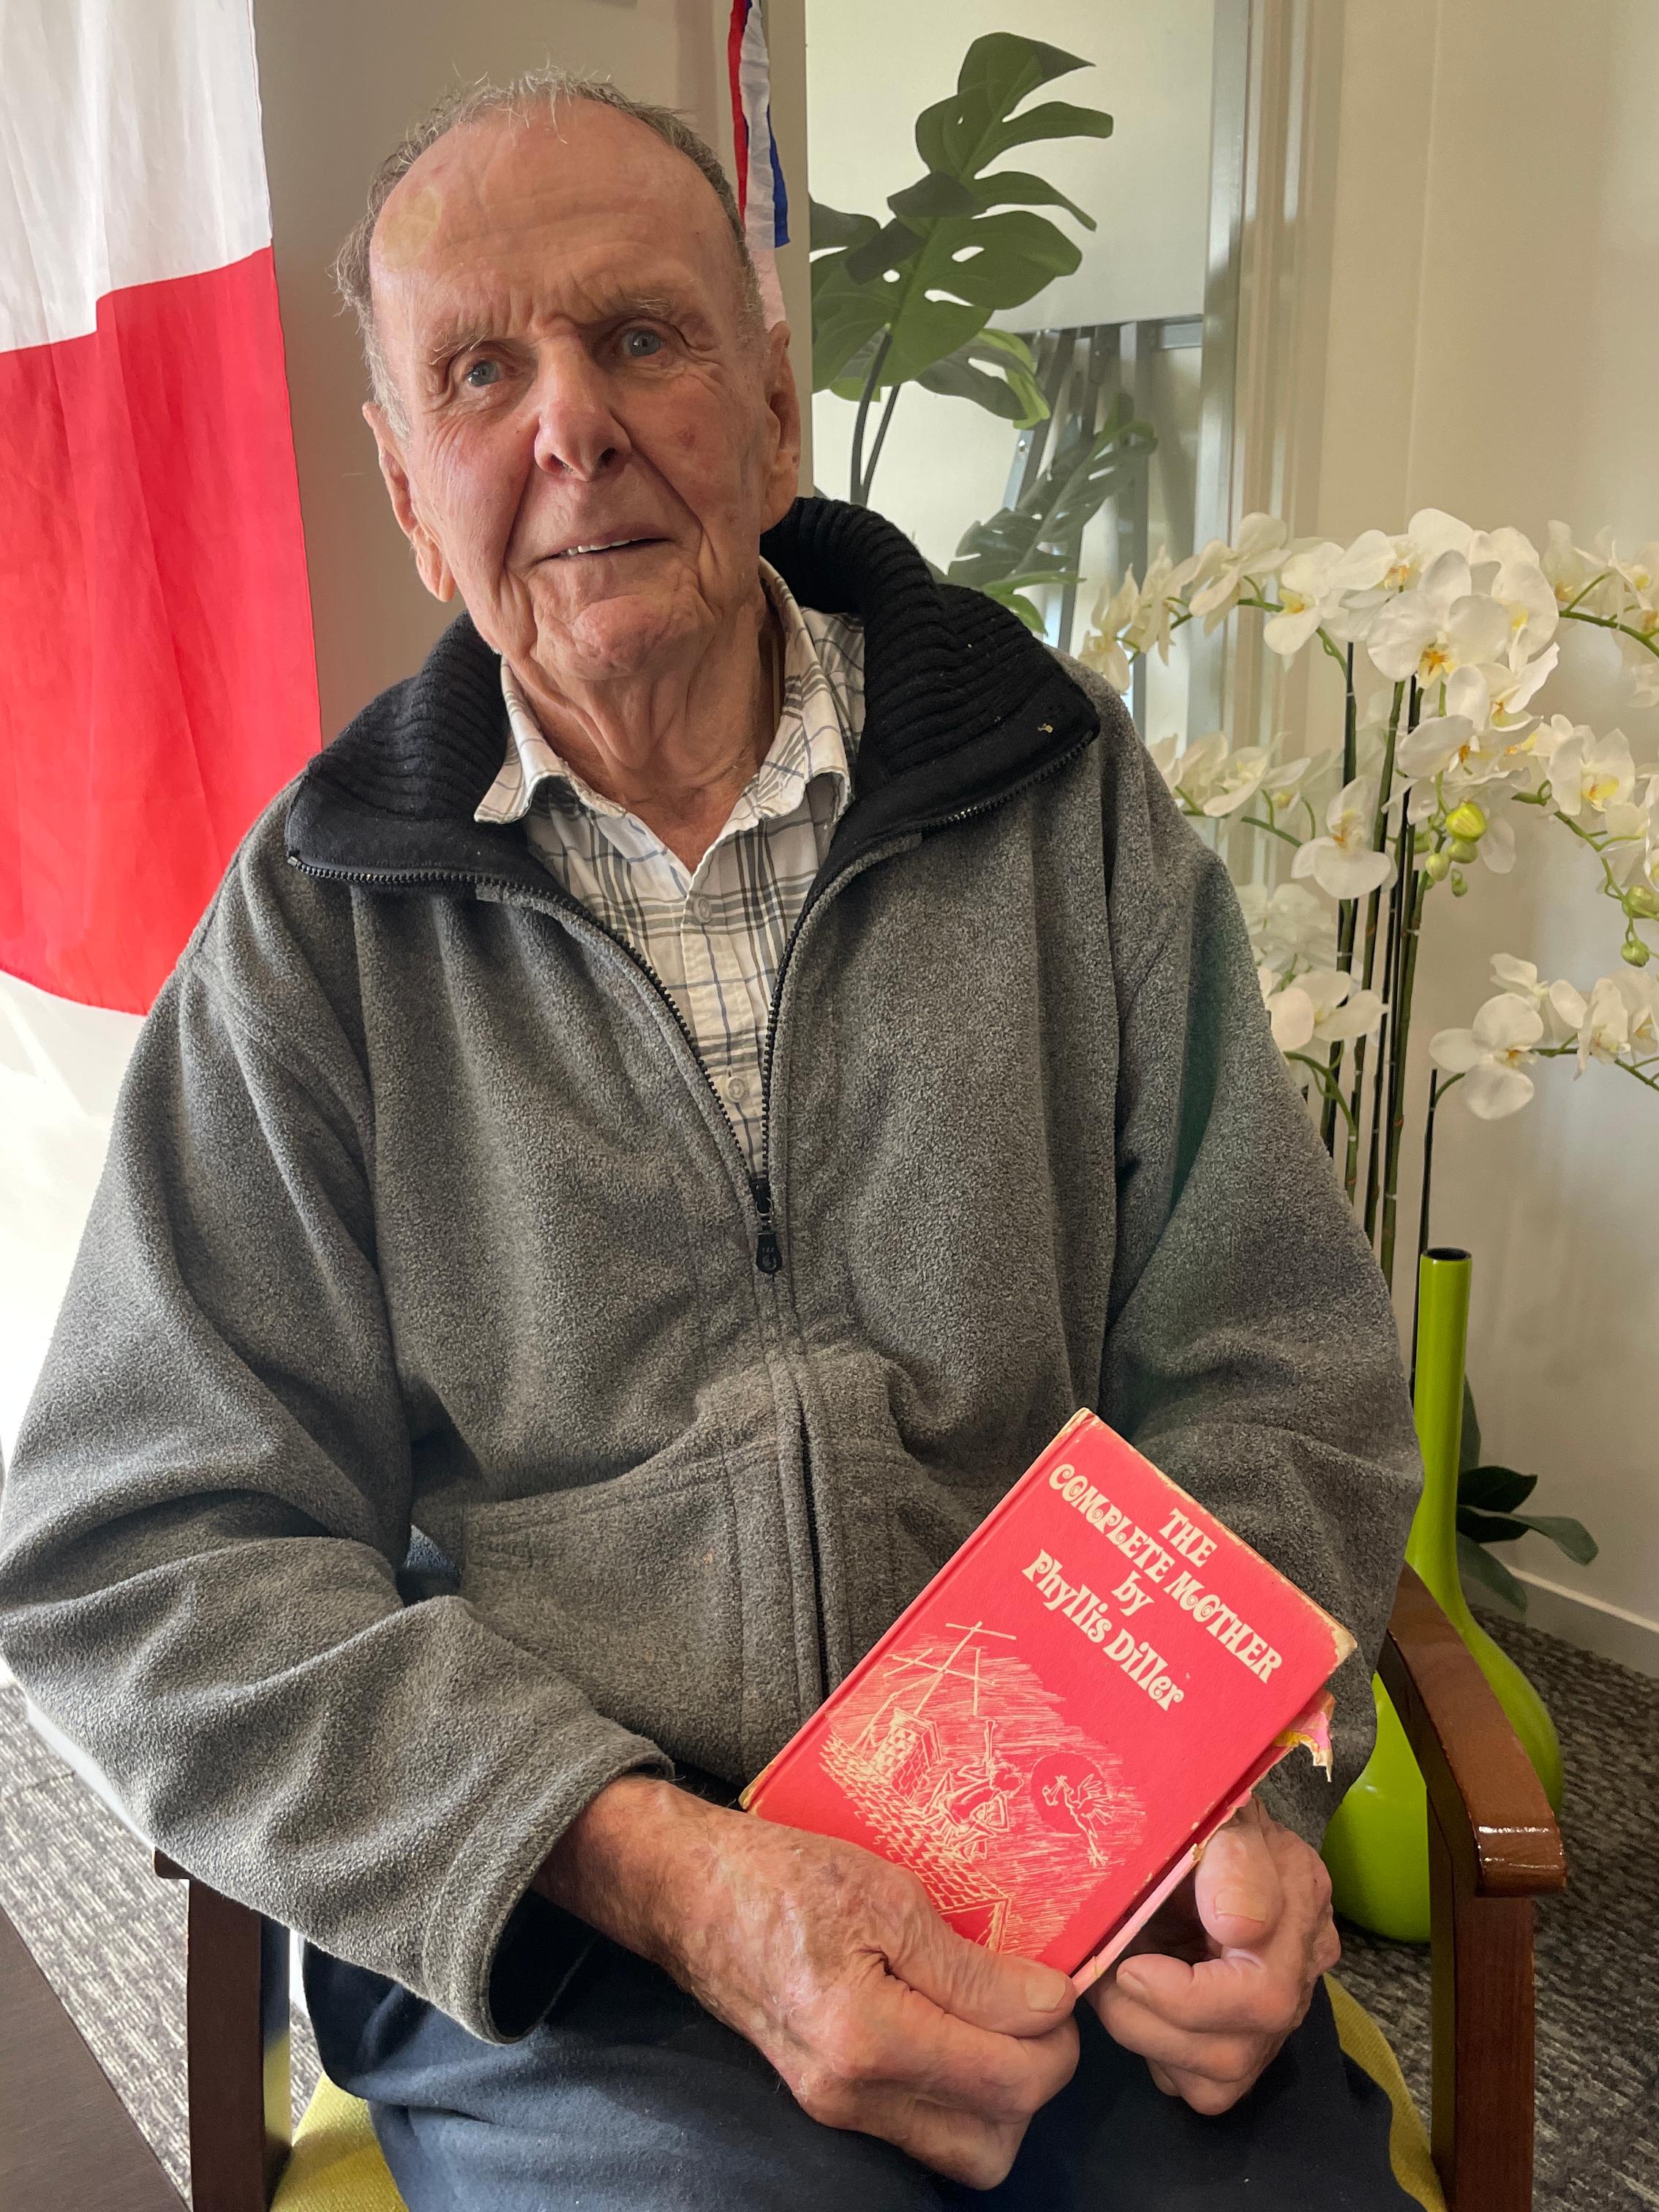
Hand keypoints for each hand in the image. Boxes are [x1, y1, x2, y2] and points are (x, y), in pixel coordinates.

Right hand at [536, 1775, 1078, 2184]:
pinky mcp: (829, 2100)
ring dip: (999, 2097)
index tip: (1059, 1983)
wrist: (688, 1893)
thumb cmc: (782, 1876)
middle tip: (1033, 2007)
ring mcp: (836, 2108)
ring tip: (998, 2018)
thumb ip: (970, 1967)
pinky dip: (957, 2093)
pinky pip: (921, 2128)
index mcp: (868, 2040)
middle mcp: (852, 2096)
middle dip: (1035, 2081)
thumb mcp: (886, 1896)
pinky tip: (955, 2026)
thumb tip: (1050, 2006)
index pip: (1008, 2081)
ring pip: (960, 2149)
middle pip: (993, 2143)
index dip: (1057, 2036)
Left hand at [1088, 1795, 1339, 2114]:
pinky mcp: (1247, 2043)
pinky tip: (1143, 2008)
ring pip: (1220, 2078)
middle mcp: (1301, 1964)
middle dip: (1151, 2022)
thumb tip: (1237, 1930)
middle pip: (1237, 2048)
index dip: (1187, 1997)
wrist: (1186, 1826)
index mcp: (1298, 1895)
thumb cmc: (1190, 1813)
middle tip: (1105, 1975)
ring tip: (1114, 1986)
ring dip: (1148, 2039)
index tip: (1130, 1967)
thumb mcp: (1210, 1813)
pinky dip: (1163, 2057)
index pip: (1264, 1992)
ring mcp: (1279, 2011)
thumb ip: (1230, 1862)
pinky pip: (1206, 2088)